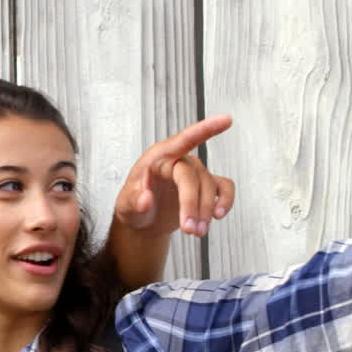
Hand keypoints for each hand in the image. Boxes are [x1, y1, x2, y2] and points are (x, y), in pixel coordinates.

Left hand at [114, 115, 235, 237]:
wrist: (142, 221)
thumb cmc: (132, 206)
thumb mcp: (125, 205)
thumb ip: (133, 201)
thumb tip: (145, 199)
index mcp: (158, 157)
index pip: (183, 140)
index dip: (205, 129)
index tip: (226, 120)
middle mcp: (179, 161)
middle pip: (193, 177)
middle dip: (193, 205)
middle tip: (189, 230)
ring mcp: (194, 173)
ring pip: (209, 187)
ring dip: (205, 211)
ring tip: (196, 232)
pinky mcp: (205, 187)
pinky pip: (223, 188)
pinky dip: (225, 201)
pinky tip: (218, 215)